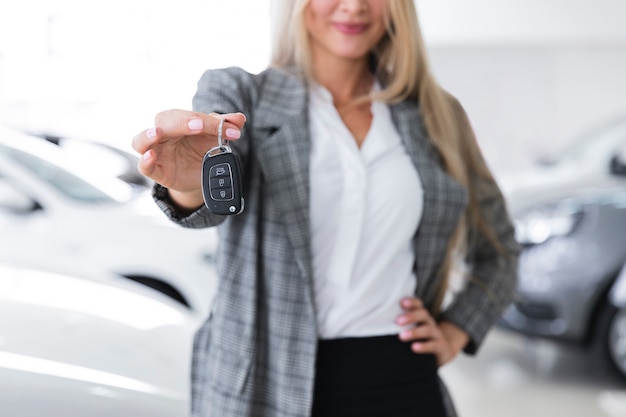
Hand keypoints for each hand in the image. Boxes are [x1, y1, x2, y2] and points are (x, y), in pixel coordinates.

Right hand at [132, 110, 246, 208]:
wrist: (198, 174)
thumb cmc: (201, 149)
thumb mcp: (215, 137)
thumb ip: (225, 126)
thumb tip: (239, 118)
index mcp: (177, 120)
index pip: (189, 116)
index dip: (208, 121)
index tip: (229, 128)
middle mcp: (163, 133)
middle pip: (164, 121)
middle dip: (181, 122)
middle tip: (200, 125)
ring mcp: (156, 151)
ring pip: (141, 140)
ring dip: (148, 135)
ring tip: (157, 133)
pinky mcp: (155, 171)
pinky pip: (144, 166)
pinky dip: (145, 160)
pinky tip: (151, 155)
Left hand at [396, 296, 468, 366]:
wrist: (443, 349)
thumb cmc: (420, 336)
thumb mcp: (412, 327)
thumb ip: (398, 322)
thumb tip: (373, 320)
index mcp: (421, 315)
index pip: (418, 304)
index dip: (411, 302)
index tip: (401, 303)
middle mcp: (429, 322)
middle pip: (423, 314)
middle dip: (410, 316)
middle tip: (398, 321)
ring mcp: (436, 334)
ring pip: (427, 329)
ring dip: (414, 332)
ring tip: (402, 336)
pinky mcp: (440, 347)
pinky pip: (433, 345)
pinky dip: (424, 346)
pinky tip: (414, 348)